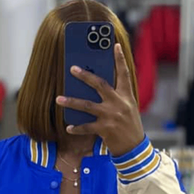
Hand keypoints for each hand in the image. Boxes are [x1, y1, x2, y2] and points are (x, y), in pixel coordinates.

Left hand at [56, 43, 144, 157]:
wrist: (135, 147)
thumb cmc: (129, 125)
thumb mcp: (128, 107)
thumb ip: (116, 96)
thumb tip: (96, 86)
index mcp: (126, 96)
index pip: (124, 74)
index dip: (120, 59)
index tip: (115, 45)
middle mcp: (119, 103)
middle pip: (100, 85)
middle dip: (85, 76)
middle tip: (72, 69)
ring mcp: (111, 116)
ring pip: (87, 105)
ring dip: (71, 102)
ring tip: (59, 99)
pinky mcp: (105, 129)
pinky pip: (86, 127)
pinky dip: (76, 127)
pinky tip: (68, 127)